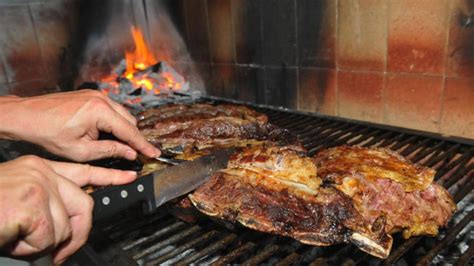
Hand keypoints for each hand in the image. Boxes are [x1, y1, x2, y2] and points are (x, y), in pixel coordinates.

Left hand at [0, 90, 159, 161]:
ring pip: (122, 115)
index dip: (143, 145)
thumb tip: (130, 153)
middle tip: (135, 154)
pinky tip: (104, 134)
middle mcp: (101, 99)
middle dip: (133, 138)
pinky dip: (113, 122)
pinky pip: (111, 110)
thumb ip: (110, 150)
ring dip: (122, 130)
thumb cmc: (47, 132)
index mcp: (100, 111)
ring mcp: (95, 95)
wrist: (25, 116)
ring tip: (116, 146)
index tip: (154, 153)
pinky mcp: (90, 95)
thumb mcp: (81, 150)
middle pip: (129, 121)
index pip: (130, 131)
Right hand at [0, 155, 136, 263]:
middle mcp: (41, 171)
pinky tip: (9, 238)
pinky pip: (48, 238)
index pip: (83, 171)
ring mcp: (37, 184)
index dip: (108, 176)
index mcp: (38, 168)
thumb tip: (67, 227)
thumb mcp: (17, 204)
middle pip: (84, 205)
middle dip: (77, 235)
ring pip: (64, 227)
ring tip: (15, 239)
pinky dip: (29, 249)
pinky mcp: (30, 202)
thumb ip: (47, 206)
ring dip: (40, 246)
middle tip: (60, 255)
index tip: (129, 176)